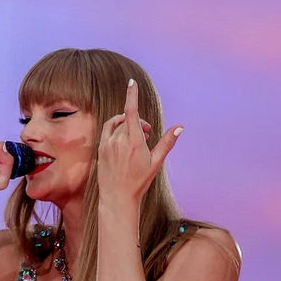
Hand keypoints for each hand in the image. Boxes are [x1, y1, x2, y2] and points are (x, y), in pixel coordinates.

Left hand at [96, 79, 182, 202]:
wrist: (117, 197)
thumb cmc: (138, 182)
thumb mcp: (155, 162)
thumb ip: (167, 142)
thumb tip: (180, 127)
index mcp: (133, 142)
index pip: (131, 112)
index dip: (132, 95)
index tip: (132, 82)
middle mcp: (118, 140)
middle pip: (128, 119)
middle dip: (139, 122)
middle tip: (148, 134)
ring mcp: (107, 144)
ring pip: (117, 124)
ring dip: (127, 125)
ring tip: (137, 138)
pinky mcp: (100, 148)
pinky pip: (108, 130)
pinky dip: (116, 128)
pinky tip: (123, 140)